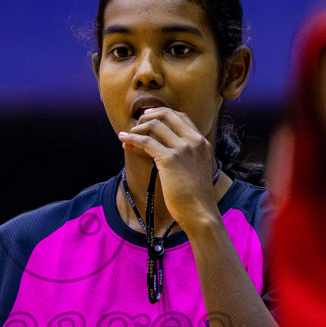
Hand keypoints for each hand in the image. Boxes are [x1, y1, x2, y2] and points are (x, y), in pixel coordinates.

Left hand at [117, 107, 220, 232]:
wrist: (200, 212)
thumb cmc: (196, 197)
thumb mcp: (197, 168)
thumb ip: (187, 156)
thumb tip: (164, 150)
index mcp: (202, 142)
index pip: (181, 116)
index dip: (161, 114)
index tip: (148, 118)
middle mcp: (194, 141)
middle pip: (167, 114)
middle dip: (147, 116)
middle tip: (136, 125)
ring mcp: (183, 148)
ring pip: (154, 125)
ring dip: (137, 129)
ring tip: (127, 136)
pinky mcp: (170, 159)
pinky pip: (146, 142)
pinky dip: (132, 139)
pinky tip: (124, 140)